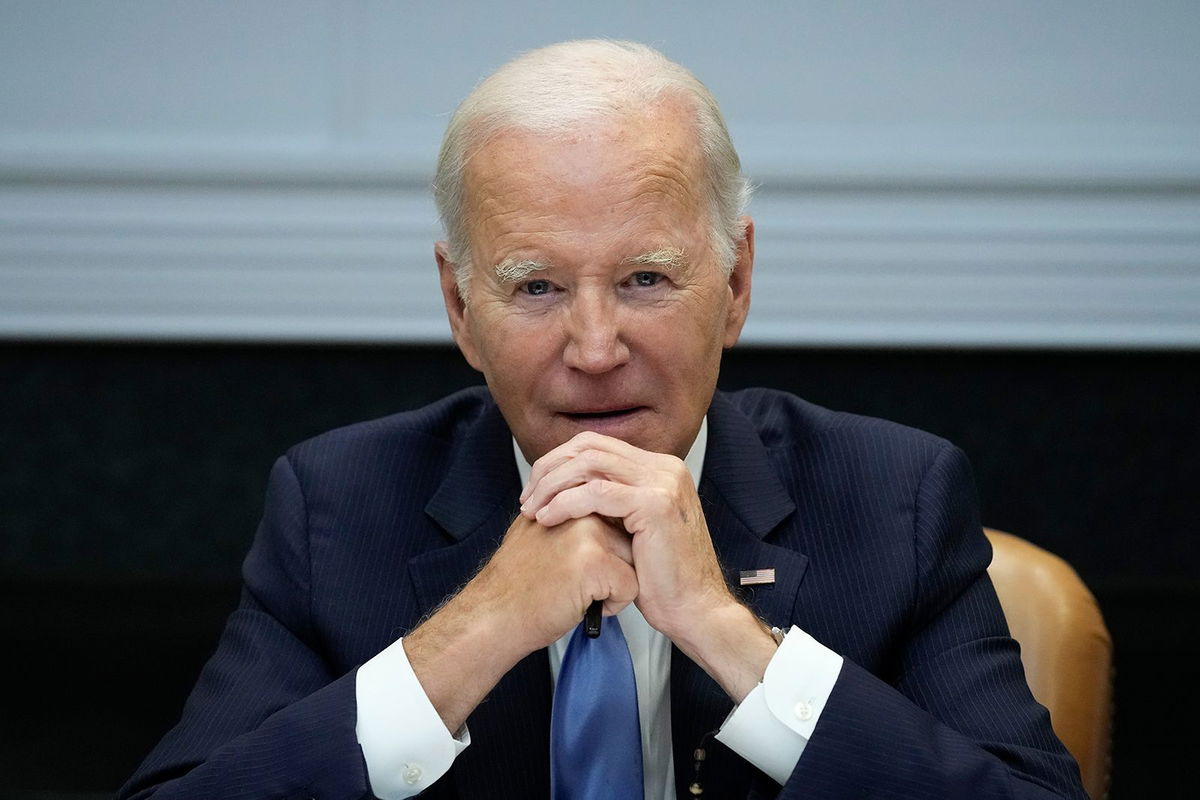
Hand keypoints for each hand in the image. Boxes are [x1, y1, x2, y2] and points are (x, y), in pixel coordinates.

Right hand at [469, 512, 638, 651]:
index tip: (583, 567)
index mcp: (567, 501)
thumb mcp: (538, 533)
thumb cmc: (515, 583)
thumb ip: (566, 518)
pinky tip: (582, 605)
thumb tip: (595, 516)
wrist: (494, 614)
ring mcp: (588, 535)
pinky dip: (613, 605)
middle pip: (628, 539)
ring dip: (615, 584)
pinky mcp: (596, 563)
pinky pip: (631, 586)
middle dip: (613, 566)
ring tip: (578, 592)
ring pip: (633, 562)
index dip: (605, 551)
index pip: (615, 519)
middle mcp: (579, 512)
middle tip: (577, 582)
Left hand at [519, 431, 777, 700]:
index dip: (559, 462)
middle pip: (590, 446)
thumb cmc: (663, 580)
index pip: (597, 445)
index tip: (536, 489)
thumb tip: (567, 489)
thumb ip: (611, 503)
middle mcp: (665, 467)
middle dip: (550, 469)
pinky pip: (596, 492)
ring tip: (532, 510)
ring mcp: (663, 482)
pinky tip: (548, 519)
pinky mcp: (655, 504)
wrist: (696, 610)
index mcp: (660, 468)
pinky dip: (565, 503)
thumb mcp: (633, 529)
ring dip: (552, 485)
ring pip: (589, 463)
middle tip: (527, 498)